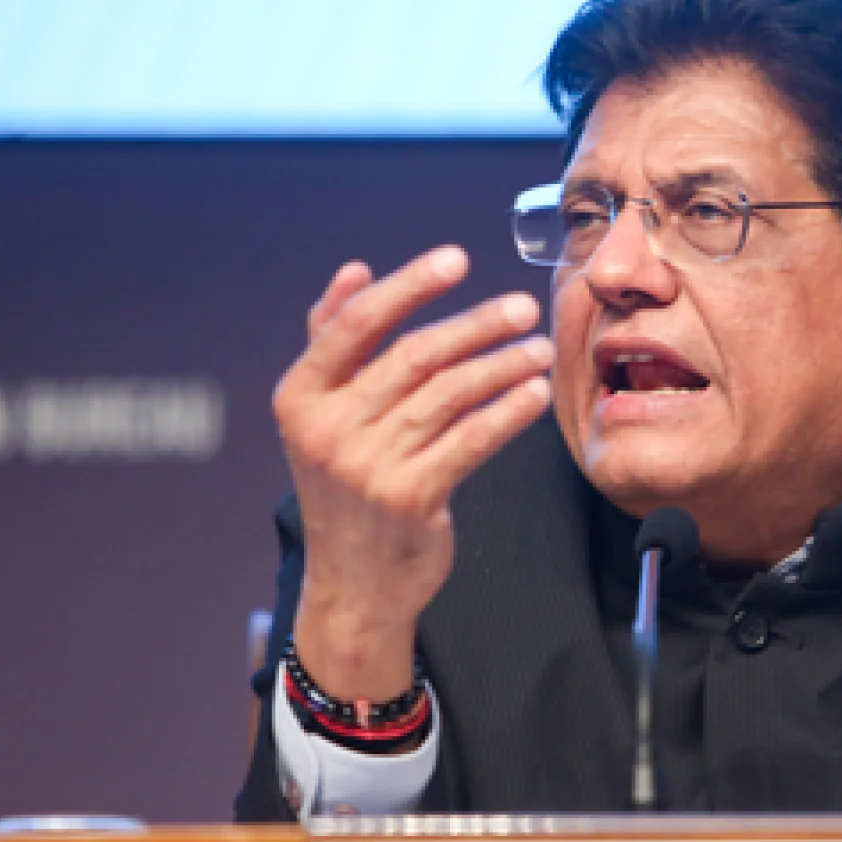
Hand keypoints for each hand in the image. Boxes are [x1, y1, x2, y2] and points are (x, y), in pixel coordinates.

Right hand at [274, 246, 553, 698]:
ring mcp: (366, 467)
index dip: (409, 285)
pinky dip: (507, 413)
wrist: (354, 583)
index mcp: (301, 396)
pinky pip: (471, 441)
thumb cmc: (347, 484)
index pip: (355, 325)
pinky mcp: (410, 498)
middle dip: (476, 325)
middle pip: (413, 356)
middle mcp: (326, 429)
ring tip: (540, 349)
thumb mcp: (324, 414)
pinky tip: (535, 394)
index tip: (458, 258)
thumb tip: (354, 270)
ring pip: (448, 395)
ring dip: (502, 365)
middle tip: (523, 307)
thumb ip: (334, 341)